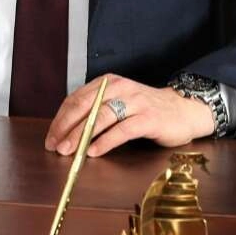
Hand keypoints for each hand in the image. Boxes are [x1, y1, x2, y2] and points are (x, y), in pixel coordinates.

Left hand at [44, 74, 214, 157]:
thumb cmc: (147, 110)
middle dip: (66, 127)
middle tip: (54, 145)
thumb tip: (67, 130)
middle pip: (85, 106)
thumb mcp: (120, 102)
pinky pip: (122, 130)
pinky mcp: (148, 118)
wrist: (184, 110)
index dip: (61, 118)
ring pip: (101, 117)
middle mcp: (120, 88)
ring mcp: (135, 102)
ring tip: (69, 151)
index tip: (51, 137)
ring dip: (81, 135)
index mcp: (109, 82)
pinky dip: (105, 141)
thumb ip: (97, 110)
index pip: (77, 98)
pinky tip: (94, 152)